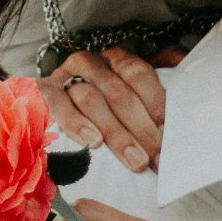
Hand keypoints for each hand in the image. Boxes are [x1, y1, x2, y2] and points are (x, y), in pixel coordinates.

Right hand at [37, 47, 169, 172]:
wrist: (46, 110)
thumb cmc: (98, 110)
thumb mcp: (126, 100)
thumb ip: (151, 97)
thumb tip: (178, 95)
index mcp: (116, 60)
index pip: (139, 74)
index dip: (156, 104)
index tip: (169, 135)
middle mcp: (91, 63)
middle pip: (119, 93)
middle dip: (141, 129)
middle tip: (155, 158)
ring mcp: (65, 76)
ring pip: (92, 99)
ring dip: (116, 133)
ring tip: (134, 160)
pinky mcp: (43, 92)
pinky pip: (60, 106)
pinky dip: (77, 124)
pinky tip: (93, 142)